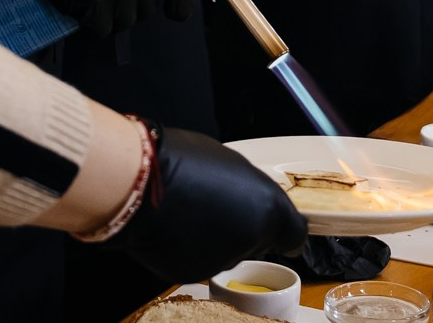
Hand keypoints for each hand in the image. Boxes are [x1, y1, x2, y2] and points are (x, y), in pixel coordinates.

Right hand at [107, 124, 306, 281]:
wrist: (138, 183)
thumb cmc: (179, 161)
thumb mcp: (229, 162)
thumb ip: (248, 188)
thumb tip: (247, 196)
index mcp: (266, 206)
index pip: (294, 233)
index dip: (288, 233)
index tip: (286, 235)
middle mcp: (249, 238)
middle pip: (257, 240)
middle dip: (243, 227)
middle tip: (218, 205)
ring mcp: (221, 259)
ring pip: (226, 251)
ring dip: (215, 237)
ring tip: (190, 211)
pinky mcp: (193, 272)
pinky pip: (199, 260)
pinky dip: (190, 248)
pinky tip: (175, 226)